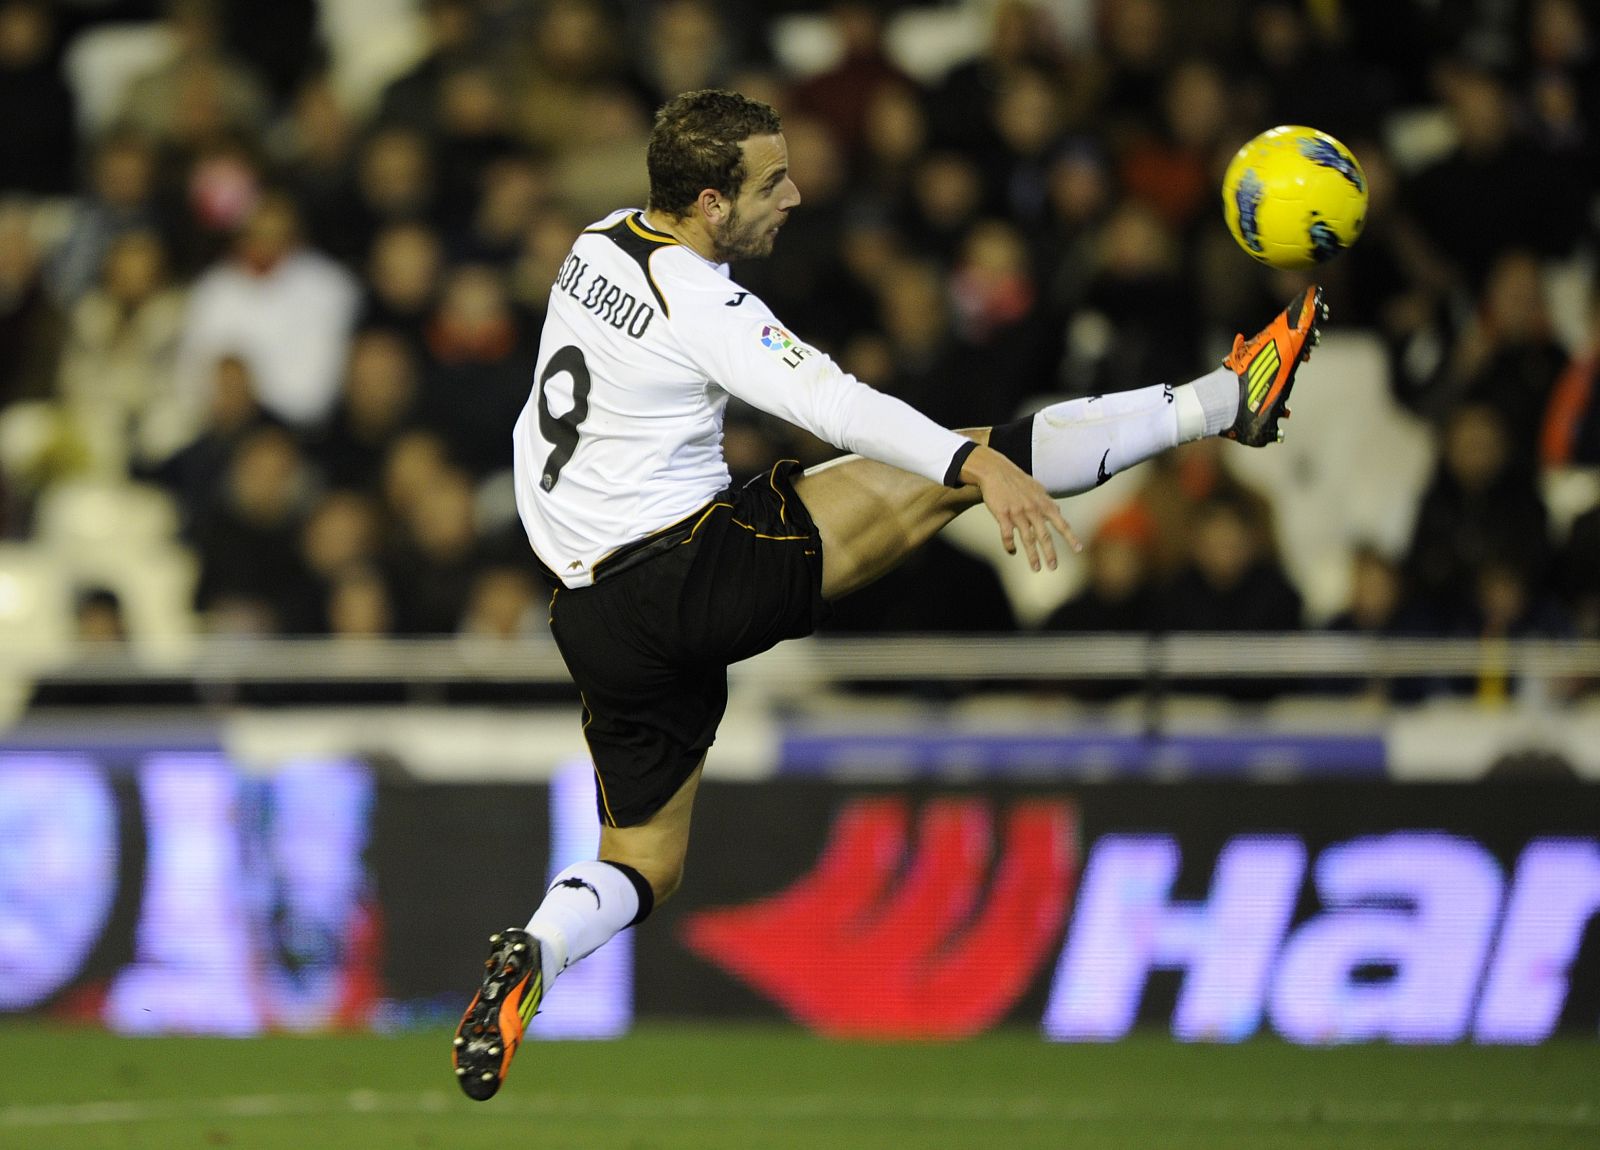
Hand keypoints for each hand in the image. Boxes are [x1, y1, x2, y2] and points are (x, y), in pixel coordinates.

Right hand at [960, 445, 1081, 570]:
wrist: (995, 470)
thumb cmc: (1017, 480)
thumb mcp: (1037, 488)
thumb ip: (1048, 501)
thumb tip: (1057, 510)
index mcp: (1044, 504)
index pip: (1061, 523)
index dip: (1070, 537)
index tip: (1079, 550)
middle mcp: (1033, 509)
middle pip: (1044, 535)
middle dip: (1050, 553)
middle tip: (1054, 567)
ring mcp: (1018, 512)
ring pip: (1027, 538)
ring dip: (1032, 555)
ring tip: (1036, 568)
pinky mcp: (1003, 514)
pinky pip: (1007, 534)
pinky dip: (1009, 545)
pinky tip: (1012, 551)